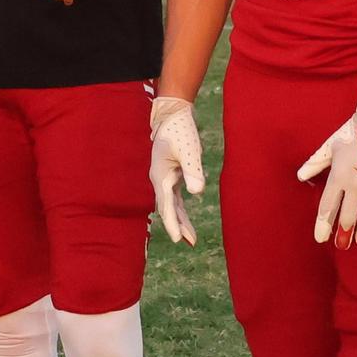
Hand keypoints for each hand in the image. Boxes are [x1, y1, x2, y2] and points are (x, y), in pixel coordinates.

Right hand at [147, 93, 203, 245]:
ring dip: (180, 220)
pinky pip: (175, 197)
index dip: (172, 223)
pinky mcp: (171, 173)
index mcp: (160, 175)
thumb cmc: (180, 130)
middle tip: (189, 242)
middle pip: (167, 208)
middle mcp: (159, 179)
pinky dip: (181, 209)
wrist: (173, 114)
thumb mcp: (188, 150)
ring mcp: (164, 177)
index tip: (177, 239)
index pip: (166, 205)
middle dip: (177, 226)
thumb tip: (197, 192)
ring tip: (190, 238)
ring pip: (171, 204)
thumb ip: (192, 170)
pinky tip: (186, 218)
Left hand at [297, 97, 356, 247]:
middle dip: (343, 234)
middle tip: (341, 245)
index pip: (328, 207)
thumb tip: (300, 176)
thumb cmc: (352, 132)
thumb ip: (315, 163)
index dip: (323, 225)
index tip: (320, 238)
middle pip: (348, 217)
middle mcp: (356, 186)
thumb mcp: (329, 146)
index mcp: (338, 177)